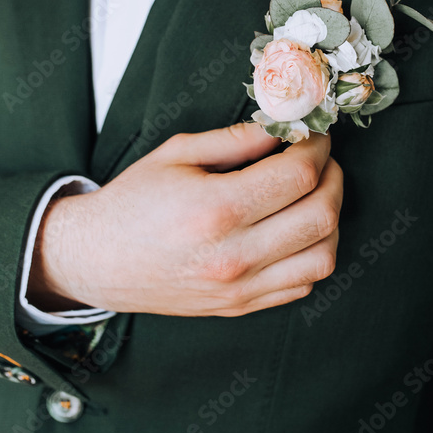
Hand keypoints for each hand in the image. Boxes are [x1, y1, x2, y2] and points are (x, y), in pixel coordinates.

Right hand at [29, 122, 342, 316]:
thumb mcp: (177, 154)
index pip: (299, 176)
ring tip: (315, 195)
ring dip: (332, 219)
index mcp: (217, 209)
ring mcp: (240, 287)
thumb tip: (284, 127)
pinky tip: (297, 230)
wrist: (97, 260)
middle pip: (322, 216)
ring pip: (324, 256)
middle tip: (322, 160)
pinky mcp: (240, 305)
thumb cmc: (133, 201)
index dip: (317, 148)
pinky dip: (314, 253)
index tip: (314, 135)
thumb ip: (236, 139)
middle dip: (334, 178)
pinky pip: (303, 284)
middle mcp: (234, 254)